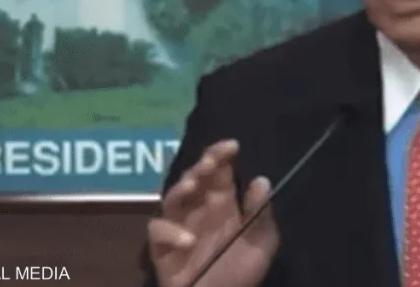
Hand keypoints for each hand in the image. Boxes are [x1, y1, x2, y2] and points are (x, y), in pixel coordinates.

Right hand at [148, 140, 280, 286]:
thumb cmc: (240, 274)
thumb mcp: (261, 244)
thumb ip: (261, 214)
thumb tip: (262, 179)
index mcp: (223, 204)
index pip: (219, 171)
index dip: (221, 155)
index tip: (232, 145)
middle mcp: (199, 210)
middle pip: (194, 178)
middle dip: (201, 166)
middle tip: (210, 162)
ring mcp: (178, 227)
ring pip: (172, 198)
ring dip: (181, 189)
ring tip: (194, 186)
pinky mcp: (161, 248)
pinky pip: (157, 232)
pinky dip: (169, 232)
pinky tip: (187, 240)